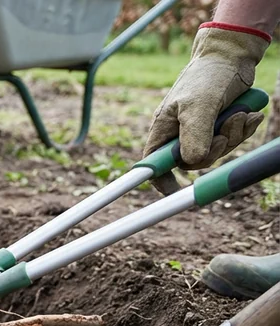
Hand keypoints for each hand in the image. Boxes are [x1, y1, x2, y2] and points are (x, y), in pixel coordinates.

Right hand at [144, 25, 268, 194]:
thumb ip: (194, 135)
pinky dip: (243, 130)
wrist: (232, 57)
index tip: (175, 193)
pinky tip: (248, 114)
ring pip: (216, 152)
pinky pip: (232, 142)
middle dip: (214, 150)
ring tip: (239, 115)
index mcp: (164, 130)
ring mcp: (201, 131)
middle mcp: (180, 133)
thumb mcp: (199, 106)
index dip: (161, 181)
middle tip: (224, 132)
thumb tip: (192, 163)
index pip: (154, 164)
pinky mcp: (220, 126)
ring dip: (233, 136)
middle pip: (193, 162)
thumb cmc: (207, 76)